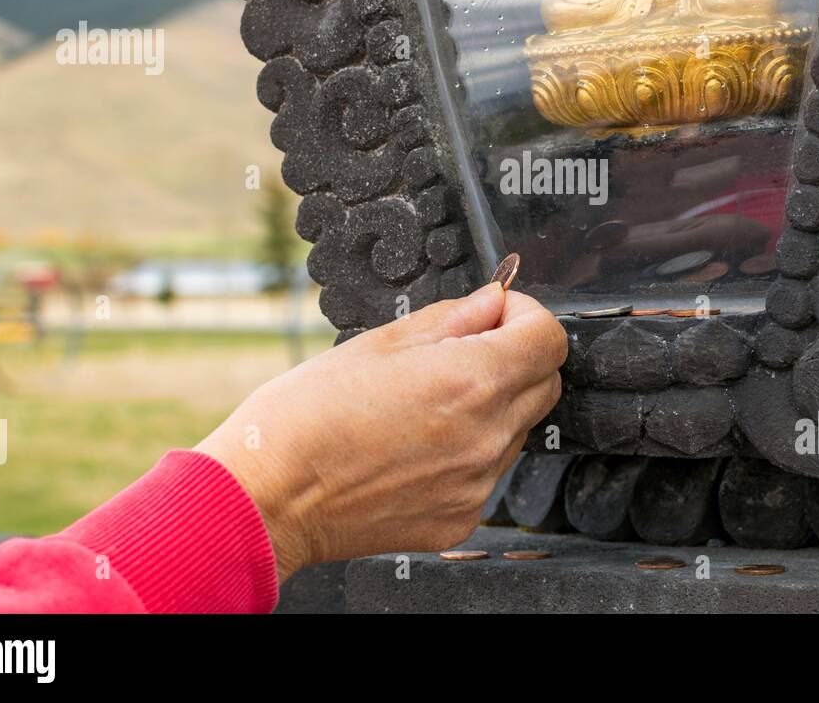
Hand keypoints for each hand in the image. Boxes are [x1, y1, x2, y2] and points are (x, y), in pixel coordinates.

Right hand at [195, 283, 565, 581]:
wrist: (269, 499)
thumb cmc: (305, 419)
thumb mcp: (377, 344)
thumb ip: (451, 319)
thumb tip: (492, 301)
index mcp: (471, 382)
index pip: (549, 338)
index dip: (525, 316)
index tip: (497, 313)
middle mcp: (486, 436)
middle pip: (545, 383)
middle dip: (516, 356)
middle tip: (465, 350)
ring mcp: (477, 483)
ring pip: (517, 428)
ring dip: (493, 405)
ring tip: (428, 402)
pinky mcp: (461, 517)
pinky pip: (488, 472)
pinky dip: (469, 451)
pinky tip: (418, 444)